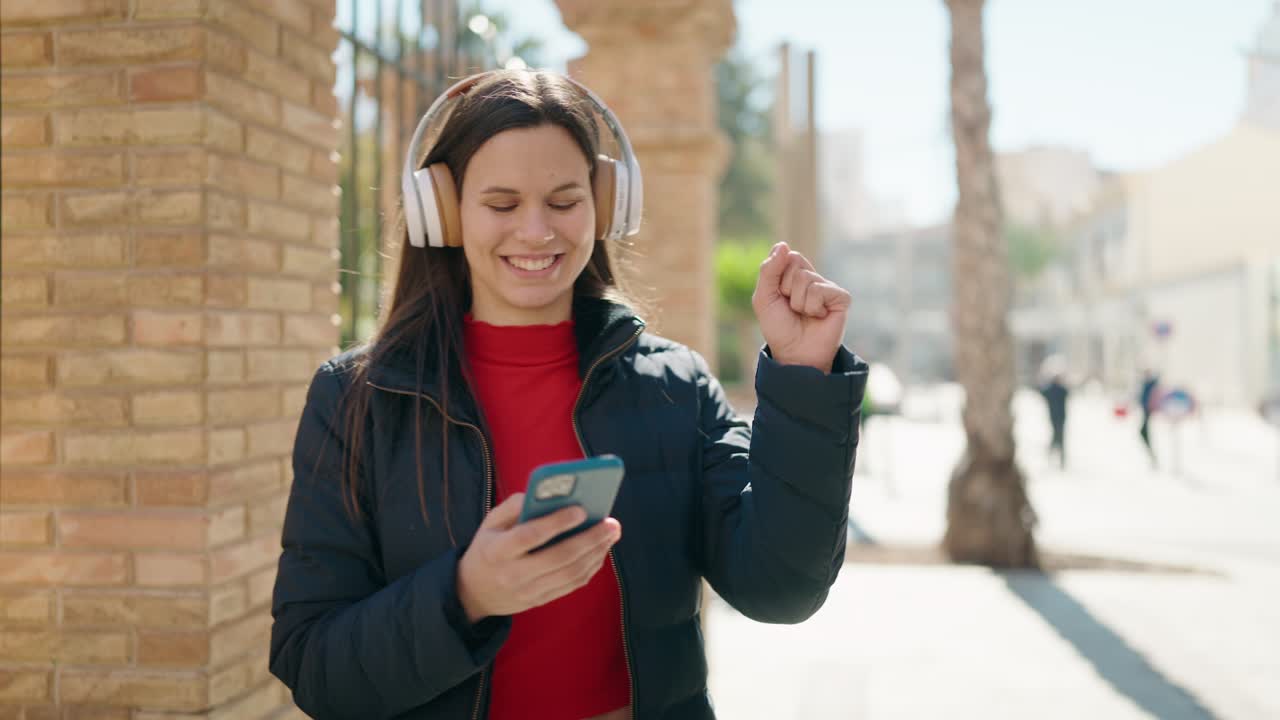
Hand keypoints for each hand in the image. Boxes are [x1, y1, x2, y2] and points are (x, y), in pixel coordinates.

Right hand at [455, 493, 620, 623]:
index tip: (581, 510)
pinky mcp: (540, 600)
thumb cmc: (488, 546)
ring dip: (596, 553)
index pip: (530, 536)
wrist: (474, 592)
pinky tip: (600, 550)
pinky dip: (590, 567)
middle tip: (611, 523)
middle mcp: (512, 574)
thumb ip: (514, 506)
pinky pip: (571, 585)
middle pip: (558, 557)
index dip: (557, 523)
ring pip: (570, 574)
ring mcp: (527, 591)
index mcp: (496, 550)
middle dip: (589, 539)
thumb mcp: (490, 523)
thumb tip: (546, 493)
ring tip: (611, 533)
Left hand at [751, 242, 851, 372]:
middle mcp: (812, 278)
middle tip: (792, 307)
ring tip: (805, 315)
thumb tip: (783, 245)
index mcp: (794, 275)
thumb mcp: (764, 298)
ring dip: (798, 302)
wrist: (794, 354)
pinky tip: (818, 317)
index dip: (778, 276)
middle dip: (786, 288)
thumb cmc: (779, 327)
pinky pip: (821, 290)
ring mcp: (827, 288)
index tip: (779, 295)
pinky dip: (813, 307)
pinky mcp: (841, 298)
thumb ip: (769, 270)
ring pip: (806, 279)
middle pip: (796, 263)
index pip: (787, 256)